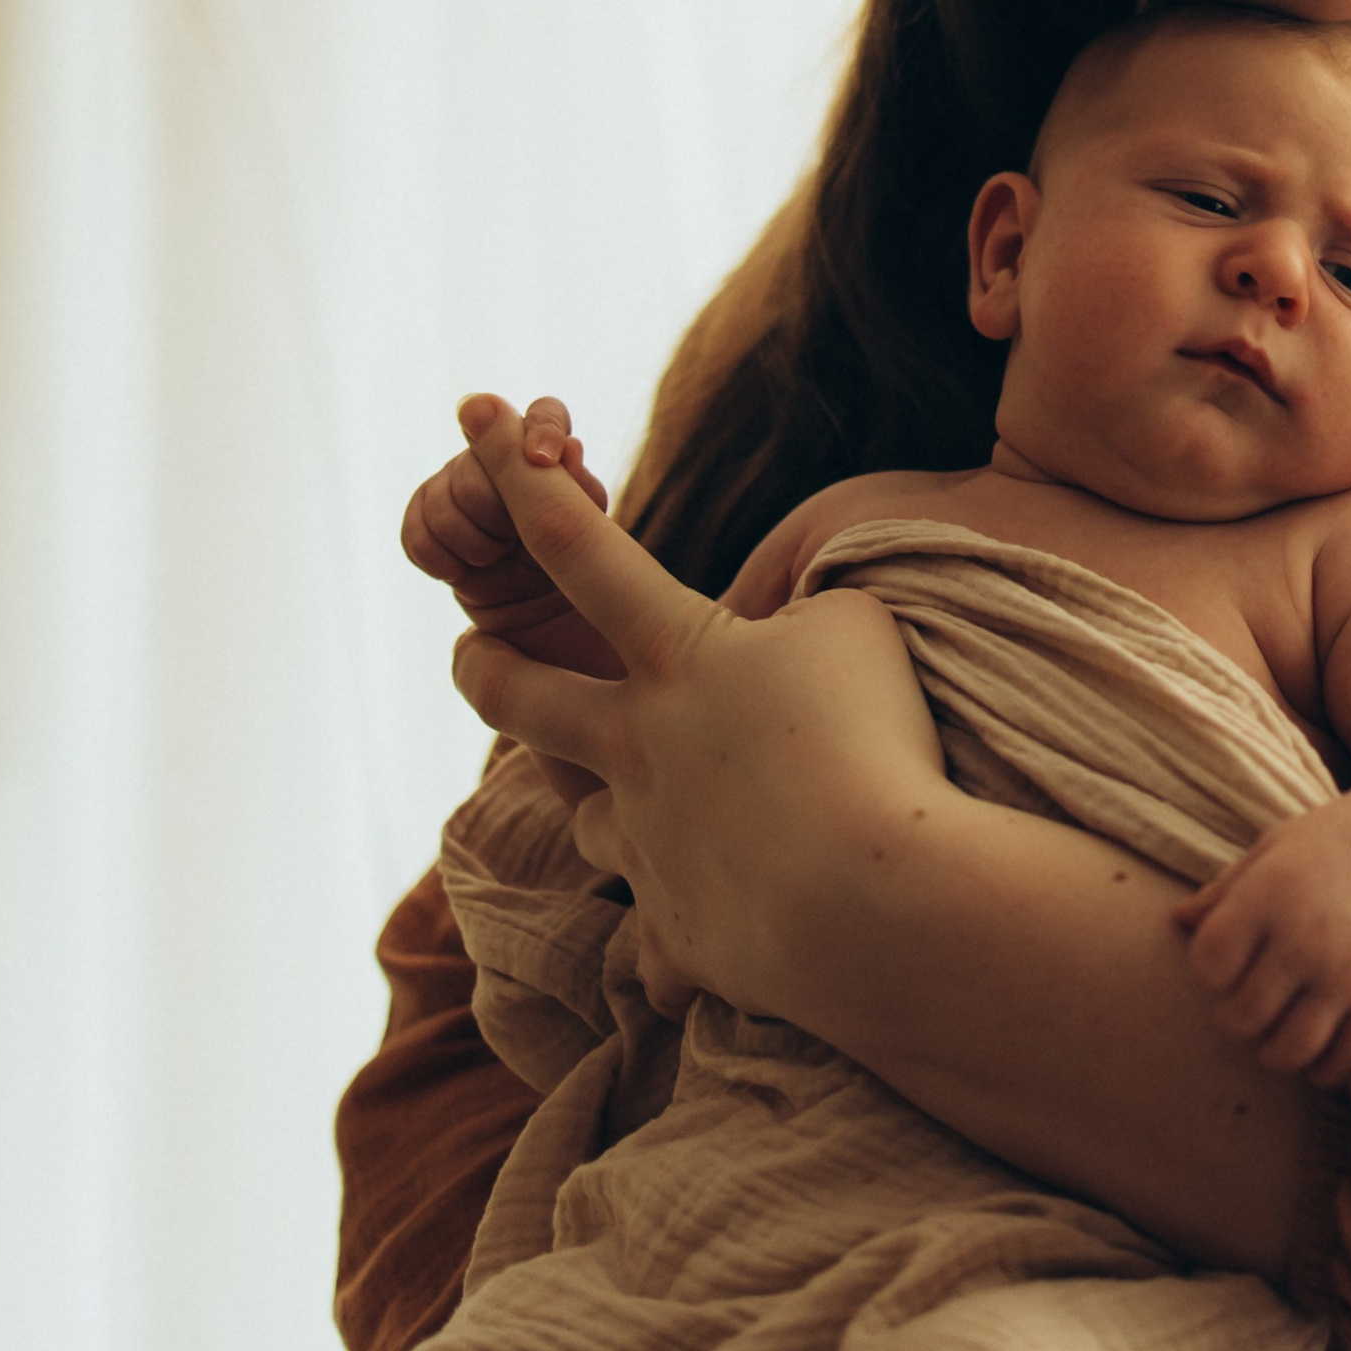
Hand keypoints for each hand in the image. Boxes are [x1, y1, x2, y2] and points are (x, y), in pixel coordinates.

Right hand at [402, 393, 618, 682]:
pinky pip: (415, 529)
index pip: (545, 414)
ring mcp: (462, 492)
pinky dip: (434, 554)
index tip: (541, 458)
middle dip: (492, 507)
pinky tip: (457, 572)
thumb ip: (574, 493)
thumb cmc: (584, 587)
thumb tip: (570, 447)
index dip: (538, 428)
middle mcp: (504, 466)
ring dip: (467, 538)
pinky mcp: (431, 528)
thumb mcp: (590, 540)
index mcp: (555, 461)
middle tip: (513, 543)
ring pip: (441, 494)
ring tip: (492, 561)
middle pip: (478, 460)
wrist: (546, 638)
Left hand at [445, 399, 948, 1027]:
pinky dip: (692, 930)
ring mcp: (647, 847)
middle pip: (515, 694)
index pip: (576, 544)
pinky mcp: (677, 939)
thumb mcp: (853, 632)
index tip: (473, 408)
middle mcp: (636, 748)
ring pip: (588, 817)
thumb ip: (795, 623)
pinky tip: (730, 928)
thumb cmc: (874, 741)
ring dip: (610, 803)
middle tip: (473, 653)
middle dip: (484, 664)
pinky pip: (665, 942)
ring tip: (652, 806)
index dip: (517, 471)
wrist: (877, 904)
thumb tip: (776, 654)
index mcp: (676, 657)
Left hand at [1175, 784, 1350, 1085]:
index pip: (1209, 965)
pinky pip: (1342, 1063)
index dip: (1211, 971)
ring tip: (1280, 1026)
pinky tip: (1319, 1044)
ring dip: (1274, 1049)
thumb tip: (1177, 922)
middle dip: (1237, 1016)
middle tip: (1252, 999)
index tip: (1230, 960)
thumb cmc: (1331, 844)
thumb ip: (1224, 891)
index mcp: (1269, 895)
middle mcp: (1304, 939)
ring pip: (1286, 1052)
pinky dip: (1323, 1068)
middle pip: (1241, 1017)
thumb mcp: (1272, 850)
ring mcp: (1346, 975)